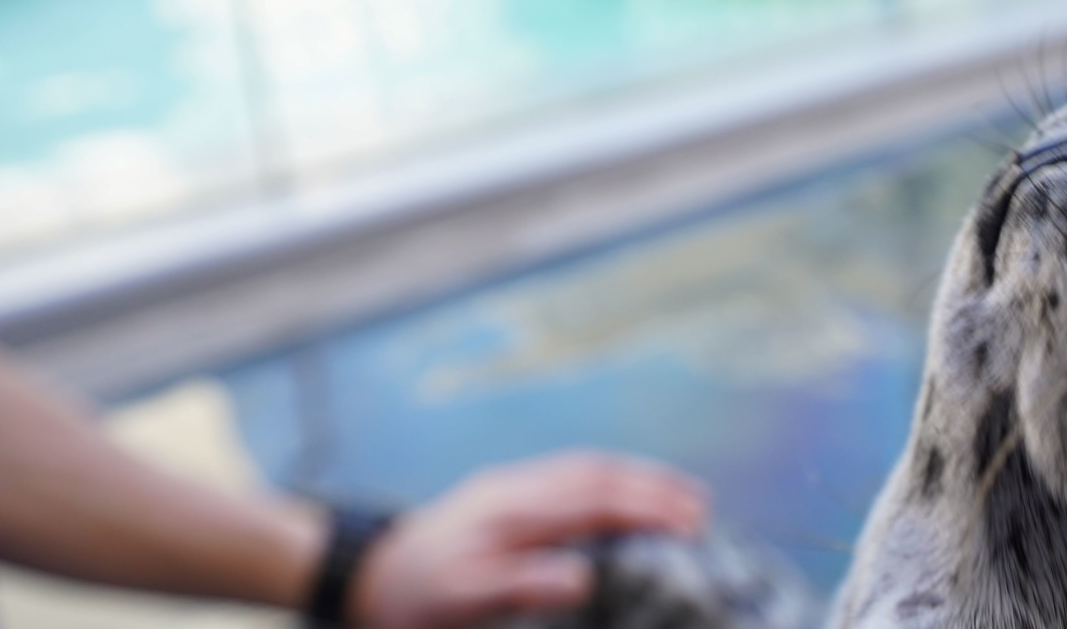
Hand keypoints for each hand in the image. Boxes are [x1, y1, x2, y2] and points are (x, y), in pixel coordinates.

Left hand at [348, 452, 708, 628]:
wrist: (364, 571)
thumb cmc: (415, 597)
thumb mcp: (465, 599)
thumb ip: (524, 583)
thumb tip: (587, 575)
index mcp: (511, 512)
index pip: (594, 501)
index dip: (646, 508)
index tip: (691, 524)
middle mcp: (515, 488)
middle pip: (597, 475)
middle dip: (653, 486)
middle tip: (702, 509)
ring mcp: (509, 485)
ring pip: (585, 468)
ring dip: (635, 477)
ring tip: (678, 496)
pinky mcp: (503, 490)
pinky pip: (568, 473)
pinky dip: (607, 478)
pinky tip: (623, 492)